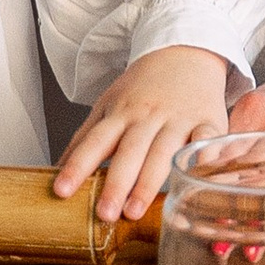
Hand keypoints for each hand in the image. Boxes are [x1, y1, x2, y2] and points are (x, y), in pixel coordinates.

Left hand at [52, 44, 231, 221]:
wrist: (185, 51)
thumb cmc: (144, 87)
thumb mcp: (109, 104)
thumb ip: (85, 139)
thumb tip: (56, 171)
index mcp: (120, 113)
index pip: (95, 142)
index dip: (77, 166)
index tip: (61, 191)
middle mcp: (148, 116)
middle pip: (130, 151)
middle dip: (116, 184)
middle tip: (104, 214)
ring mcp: (179, 119)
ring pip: (163, 153)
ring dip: (148, 183)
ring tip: (134, 211)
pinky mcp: (208, 121)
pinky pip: (206, 140)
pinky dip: (203, 158)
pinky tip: (195, 175)